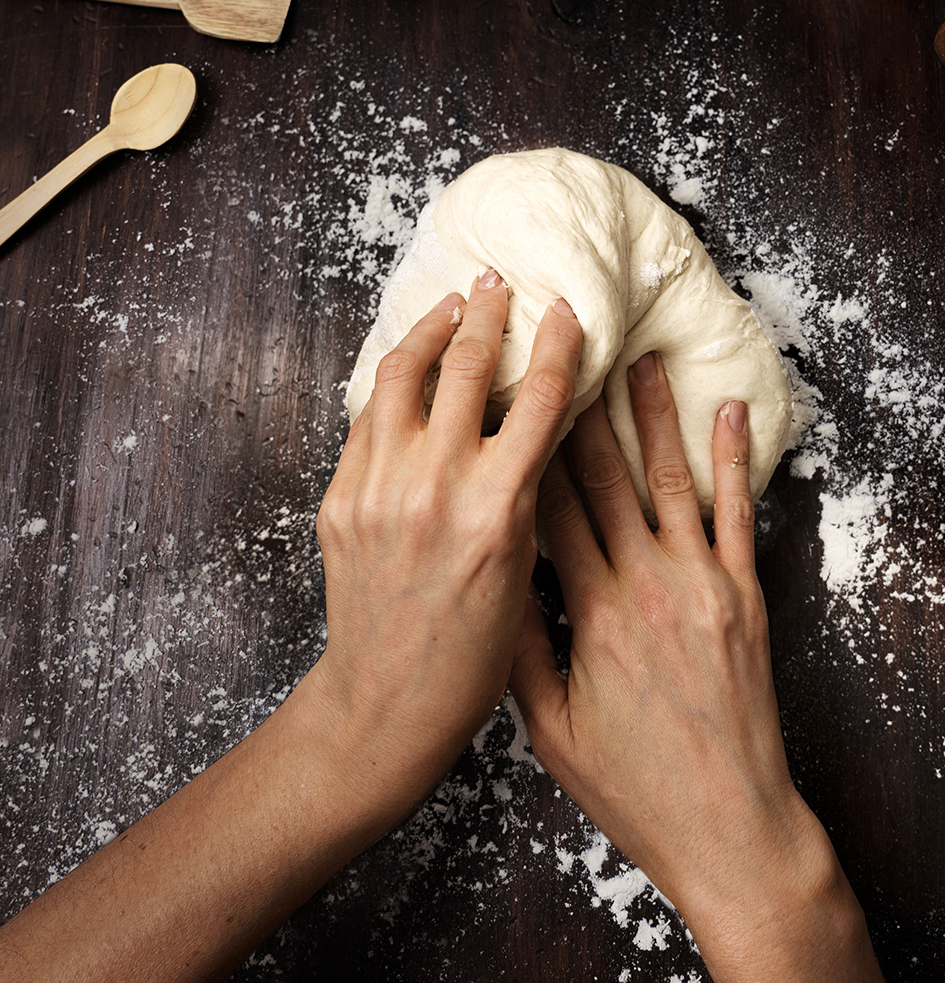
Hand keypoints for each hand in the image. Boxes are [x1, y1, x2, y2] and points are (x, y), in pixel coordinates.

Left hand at [306, 270, 582, 828]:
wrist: (389, 699)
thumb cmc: (473, 650)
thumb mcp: (524, 564)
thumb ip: (527, 486)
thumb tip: (536, 419)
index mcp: (496, 508)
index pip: (537, 398)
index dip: (556, 343)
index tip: (565, 309)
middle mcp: (434, 487)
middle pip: (467, 368)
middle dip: (487, 314)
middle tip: (499, 283)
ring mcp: (378, 488)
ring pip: (404, 377)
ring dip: (431, 331)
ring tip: (450, 306)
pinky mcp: (339, 498)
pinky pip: (367, 419)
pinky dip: (392, 384)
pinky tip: (408, 368)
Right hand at [510, 349, 833, 934]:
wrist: (732, 827)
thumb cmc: (636, 790)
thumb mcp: (551, 733)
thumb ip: (520, 657)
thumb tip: (486, 590)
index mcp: (593, 617)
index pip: (550, 512)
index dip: (530, 450)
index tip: (513, 398)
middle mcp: (648, 587)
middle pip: (606, 480)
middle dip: (584, 410)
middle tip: (570, 349)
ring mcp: (705, 587)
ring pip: (671, 481)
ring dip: (654, 415)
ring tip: (642, 358)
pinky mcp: (747, 598)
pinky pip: (736, 514)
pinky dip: (730, 460)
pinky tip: (724, 412)